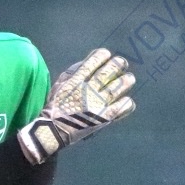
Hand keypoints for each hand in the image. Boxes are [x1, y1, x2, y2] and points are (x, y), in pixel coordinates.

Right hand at [17, 48, 135, 164]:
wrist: (54, 130)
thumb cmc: (55, 107)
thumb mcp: (60, 85)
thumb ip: (72, 73)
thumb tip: (85, 63)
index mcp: (76, 81)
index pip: (92, 63)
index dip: (102, 56)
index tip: (107, 54)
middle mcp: (88, 90)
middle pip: (107, 73)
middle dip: (117, 65)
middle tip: (122, 63)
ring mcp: (97, 104)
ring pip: (116, 88)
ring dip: (126, 81)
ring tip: (130, 78)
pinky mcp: (104, 117)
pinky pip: (120, 108)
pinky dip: (126, 103)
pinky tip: (127, 100)